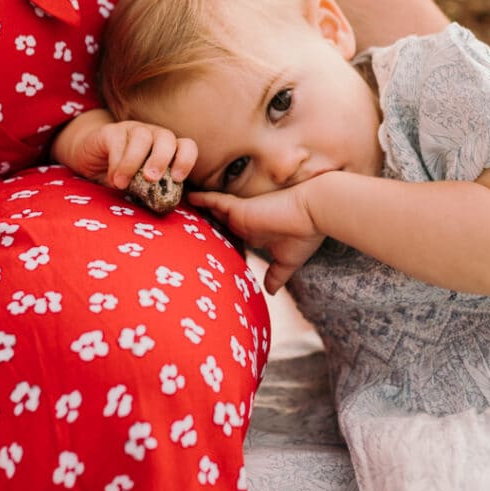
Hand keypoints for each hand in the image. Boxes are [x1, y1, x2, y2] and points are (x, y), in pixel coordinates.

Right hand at [71, 118, 196, 189]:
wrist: (90, 161)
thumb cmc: (122, 177)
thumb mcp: (140, 187)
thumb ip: (153, 193)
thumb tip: (164, 206)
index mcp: (166, 149)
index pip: (186, 146)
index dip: (186, 160)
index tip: (178, 179)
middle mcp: (153, 135)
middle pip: (167, 138)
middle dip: (162, 159)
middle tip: (151, 179)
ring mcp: (133, 130)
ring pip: (142, 137)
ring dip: (134, 163)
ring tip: (123, 184)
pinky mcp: (111, 131)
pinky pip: (118, 142)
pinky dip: (116, 163)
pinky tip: (113, 179)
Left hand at [189, 186, 324, 293]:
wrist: (314, 212)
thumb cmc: (305, 235)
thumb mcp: (287, 261)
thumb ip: (276, 275)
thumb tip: (269, 293)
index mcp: (254, 233)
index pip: (231, 236)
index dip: (218, 242)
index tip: (203, 252)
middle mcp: (245, 223)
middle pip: (218, 224)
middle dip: (202, 227)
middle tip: (181, 232)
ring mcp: (240, 215)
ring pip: (212, 212)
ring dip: (196, 213)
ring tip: (175, 212)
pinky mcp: (238, 208)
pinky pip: (213, 201)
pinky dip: (201, 200)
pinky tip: (186, 198)